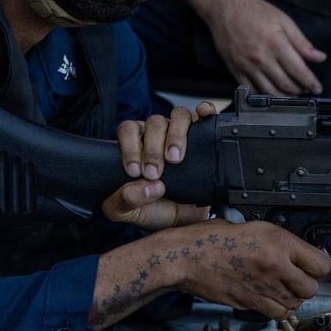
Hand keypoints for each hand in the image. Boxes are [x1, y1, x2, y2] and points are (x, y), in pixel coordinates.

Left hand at [105, 102, 220, 230]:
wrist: (182, 221)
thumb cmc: (152, 210)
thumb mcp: (128, 211)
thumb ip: (125, 201)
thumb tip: (149, 187)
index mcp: (136, 144)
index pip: (129, 130)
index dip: (130, 148)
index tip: (135, 172)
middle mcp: (159, 134)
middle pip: (154, 123)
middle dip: (152, 149)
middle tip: (155, 173)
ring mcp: (182, 133)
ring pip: (178, 116)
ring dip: (175, 135)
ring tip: (175, 159)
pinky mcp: (205, 135)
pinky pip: (206, 113)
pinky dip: (205, 110)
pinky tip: (203, 115)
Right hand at [177, 218, 330, 319]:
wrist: (187, 257)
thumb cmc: (214, 238)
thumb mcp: (255, 227)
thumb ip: (280, 241)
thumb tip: (299, 252)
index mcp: (279, 241)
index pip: (322, 264)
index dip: (319, 266)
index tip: (312, 264)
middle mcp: (276, 265)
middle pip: (311, 288)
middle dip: (307, 284)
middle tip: (296, 277)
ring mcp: (264, 287)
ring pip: (297, 303)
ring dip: (293, 297)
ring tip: (281, 287)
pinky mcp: (252, 303)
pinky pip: (280, 314)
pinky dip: (279, 309)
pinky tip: (271, 298)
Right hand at [204, 0, 325, 95]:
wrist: (225, 7)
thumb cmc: (255, 11)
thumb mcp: (284, 21)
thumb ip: (302, 43)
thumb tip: (320, 57)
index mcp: (277, 45)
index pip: (299, 71)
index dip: (311, 83)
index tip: (317, 88)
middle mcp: (262, 58)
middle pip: (286, 85)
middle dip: (299, 91)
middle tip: (306, 90)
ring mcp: (247, 66)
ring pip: (269, 92)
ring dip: (284, 97)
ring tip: (292, 95)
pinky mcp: (235, 70)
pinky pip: (251, 91)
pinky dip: (264, 96)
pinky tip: (272, 94)